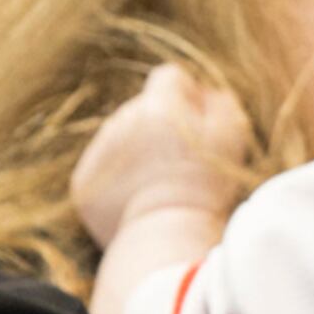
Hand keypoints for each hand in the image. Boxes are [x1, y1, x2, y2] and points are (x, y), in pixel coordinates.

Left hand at [73, 66, 251, 248]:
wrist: (164, 236)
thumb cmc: (205, 187)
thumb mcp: (231, 138)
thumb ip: (222, 103)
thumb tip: (206, 91)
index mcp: (157, 105)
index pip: (169, 77)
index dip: (188, 97)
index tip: (199, 123)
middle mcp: (120, 121)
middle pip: (143, 111)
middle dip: (161, 128)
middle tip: (183, 164)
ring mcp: (97, 153)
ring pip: (120, 141)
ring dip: (138, 154)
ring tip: (161, 187)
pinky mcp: (83, 184)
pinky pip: (102, 172)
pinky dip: (118, 183)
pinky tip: (139, 202)